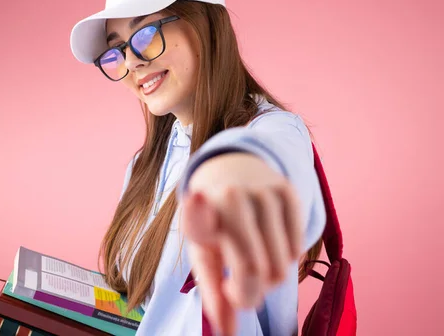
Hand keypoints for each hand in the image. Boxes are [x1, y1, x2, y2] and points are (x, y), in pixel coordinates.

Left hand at [182, 153, 302, 335]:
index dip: (197, 211)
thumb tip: (229, 332)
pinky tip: (270, 246)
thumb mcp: (205, 255)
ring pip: (280, 266)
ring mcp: (261, 192)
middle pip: (252, 270)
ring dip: (270, 280)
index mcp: (199, 215)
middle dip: (249, 293)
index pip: (198, 217)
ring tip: (254, 265)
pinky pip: (298, 250)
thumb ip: (214, 293)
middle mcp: (229, 197)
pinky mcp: (287, 190)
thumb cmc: (216, 224)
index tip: (196, 200)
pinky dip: (287, 260)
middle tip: (238, 288)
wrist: (233, 174)